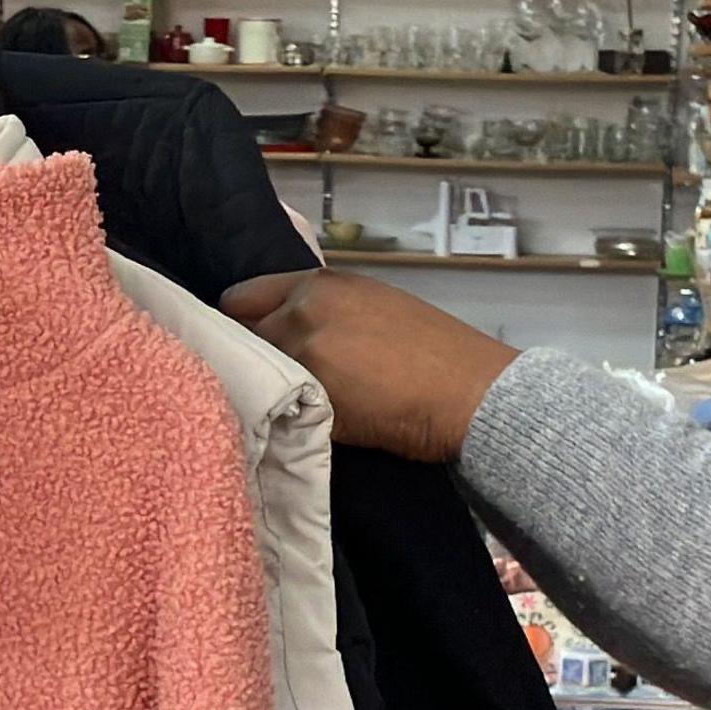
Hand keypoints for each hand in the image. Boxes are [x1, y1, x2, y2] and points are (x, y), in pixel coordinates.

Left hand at [221, 270, 520, 463]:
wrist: (472, 395)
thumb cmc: (438, 353)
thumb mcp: (377, 306)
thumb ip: (327, 310)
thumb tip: (291, 327)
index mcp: (320, 284)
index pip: (241, 295)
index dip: (244, 322)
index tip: (251, 342)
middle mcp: (301, 311)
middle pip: (238, 336)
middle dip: (248, 356)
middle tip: (269, 379)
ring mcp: (302, 356)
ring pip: (252, 376)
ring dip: (262, 389)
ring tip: (288, 406)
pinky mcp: (309, 401)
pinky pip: (274, 410)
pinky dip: (280, 418)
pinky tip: (299, 425)